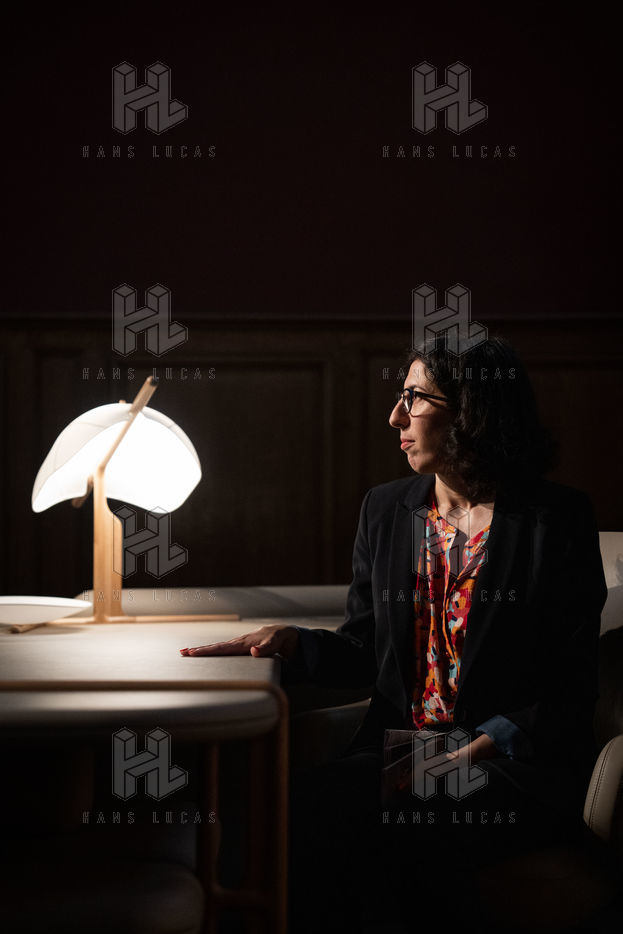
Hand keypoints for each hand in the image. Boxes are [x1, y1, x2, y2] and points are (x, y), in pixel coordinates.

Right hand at [179, 624, 299, 660]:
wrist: (281, 633)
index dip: (207, 651)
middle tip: (183, 653)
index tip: (193, 652)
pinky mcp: (239, 648)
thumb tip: (253, 651)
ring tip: (187, 652)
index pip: (222, 648)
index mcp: (243, 643)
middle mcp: (238, 643)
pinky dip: (212, 651)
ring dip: (203, 650)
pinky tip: (205, 654)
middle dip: (199, 650)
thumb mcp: (275, 643)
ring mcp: (237, 644)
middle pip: (215, 647)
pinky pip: (223, 650)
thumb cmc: (278, 639)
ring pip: (217, 648)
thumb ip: (266, 648)